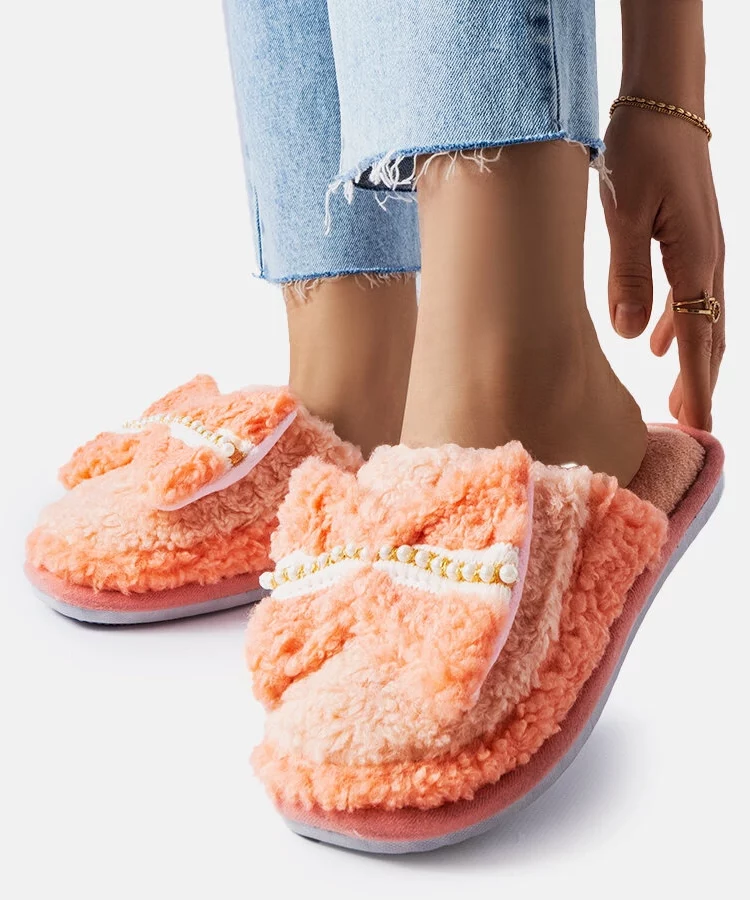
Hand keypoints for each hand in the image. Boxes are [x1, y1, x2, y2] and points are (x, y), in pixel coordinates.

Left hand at [600, 108, 724, 429]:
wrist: (664, 103)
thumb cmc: (641, 153)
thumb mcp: (624, 216)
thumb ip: (628, 276)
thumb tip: (631, 335)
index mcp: (694, 261)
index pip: (697, 338)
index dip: (696, 385)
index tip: (697, 425)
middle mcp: (707, 260)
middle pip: (707, 334)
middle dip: (700, 381)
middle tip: (690, 424)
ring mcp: (703, 249)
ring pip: (700, 318)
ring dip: (691, 358)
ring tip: (679, 396)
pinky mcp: (690, 239)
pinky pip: (688, 294)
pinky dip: (676, 324)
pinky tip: (655, 342)